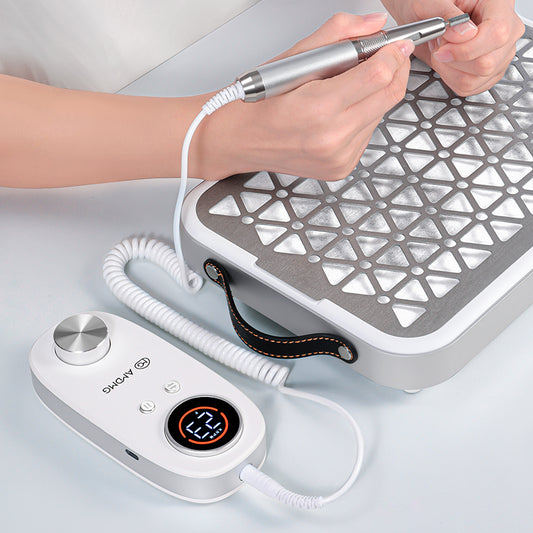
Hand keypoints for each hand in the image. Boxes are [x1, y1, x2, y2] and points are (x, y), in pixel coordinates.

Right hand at [201, 13, 412, 180]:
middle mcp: (332, 138)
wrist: (238, 140)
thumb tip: (372, 25)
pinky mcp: (341, 168)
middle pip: (388, 96)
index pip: (379, 75)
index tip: (395, 44)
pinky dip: (362, 118)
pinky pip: (367, 135)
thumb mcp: (292, 58)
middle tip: (387, 56)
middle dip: (394, 70)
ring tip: (348, 88)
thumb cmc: (258, 104)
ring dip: (375, 95)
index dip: (393, 53)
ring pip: (381, 115)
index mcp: (318, 108)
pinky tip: (340, 112)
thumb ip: (337, 34)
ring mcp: (338, 158)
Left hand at [382, 0, 524, 95]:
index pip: (496, 34)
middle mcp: (506, 30)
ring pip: (476, 79)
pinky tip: (447, 63)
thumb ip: (449, 16)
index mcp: (498, 5)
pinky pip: (468, 87)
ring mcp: (500, 54)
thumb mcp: (433, 3)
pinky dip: (450, 79)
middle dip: (453, 61)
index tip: (443, 48)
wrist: (424, 17)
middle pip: (486, 63)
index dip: (467, 49)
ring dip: (449, 70)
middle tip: (440, 45)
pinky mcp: (488, 72)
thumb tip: (463, 35)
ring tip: (443, 52)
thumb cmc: (431, 5)